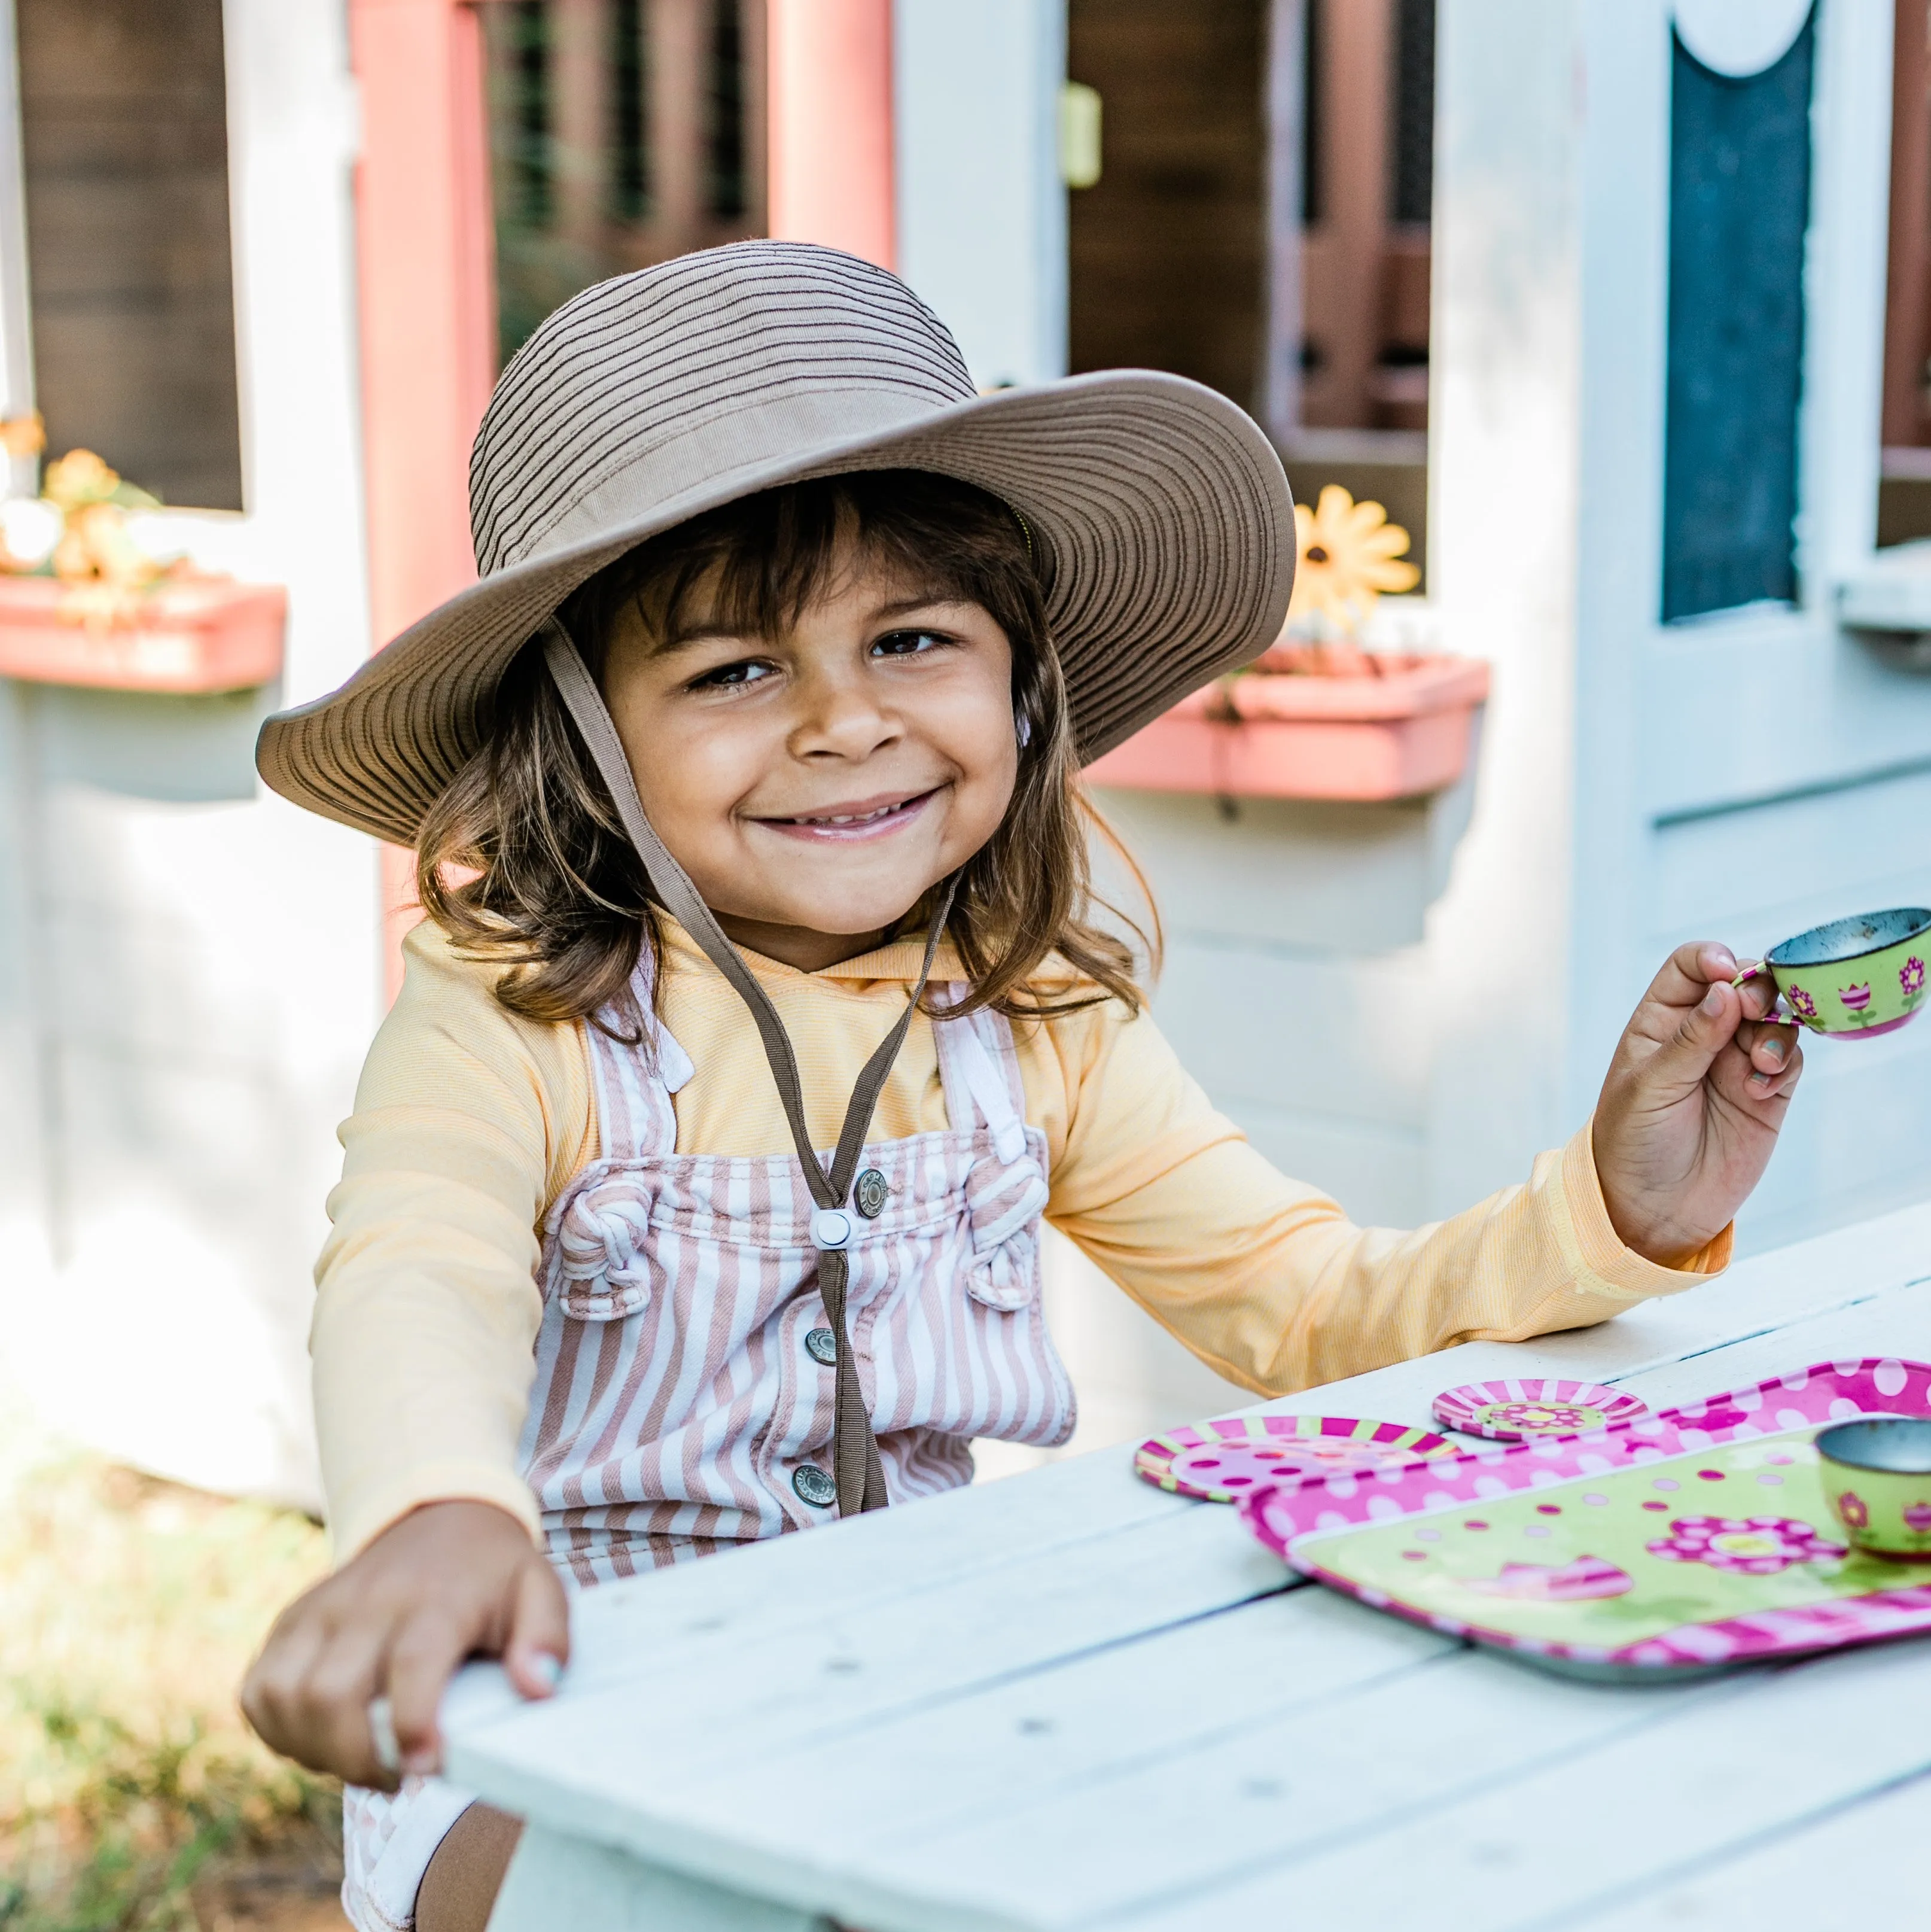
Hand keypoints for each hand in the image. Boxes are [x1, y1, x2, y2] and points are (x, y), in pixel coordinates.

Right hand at [241, 1500, 567, 1788]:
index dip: (412, 1726)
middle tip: (397, 1776)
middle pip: (333, 1695)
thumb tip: (538, 1690)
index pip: (411, 1664)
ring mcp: (321, 1610)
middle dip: (357, 1758)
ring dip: (315, 1750)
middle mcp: (369, 1602)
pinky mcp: (289, 1623)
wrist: (437, 1515)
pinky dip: (279, 1729)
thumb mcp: (539, 1589)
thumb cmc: (491, 1572)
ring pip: (286, 1698)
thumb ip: (549, 1638)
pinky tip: (323, 1736)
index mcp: (436, 1598)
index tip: (425, 1768)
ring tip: (362, 1758)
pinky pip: (258, 1692)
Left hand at [1591, 942, 1800, 1266]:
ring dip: (1776, 1027)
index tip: (1725, 971)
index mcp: (1660, 1022)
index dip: (1711, 960)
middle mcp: (1702, 1035)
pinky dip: (1784, 1063)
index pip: (1690, 968)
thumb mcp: (1650, 1087)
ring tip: (1761, 1063)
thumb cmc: (1633, 1142)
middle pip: (1743, 984)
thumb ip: (1691, 1039)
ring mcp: (1736, 1062)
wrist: (1653, 1208)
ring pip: (1775, 1018)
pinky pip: (1789, 1059)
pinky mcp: (1767, 1093)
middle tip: (1752, 1010)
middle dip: (1756, 988)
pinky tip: (1761, 1089)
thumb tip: (1725, 990)